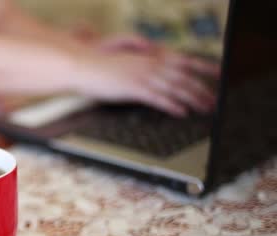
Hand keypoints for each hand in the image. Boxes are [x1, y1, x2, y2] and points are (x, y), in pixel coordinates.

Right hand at [73, 47, 219, 116]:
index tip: (220, 73)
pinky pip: (156, 97)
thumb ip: (144, 67)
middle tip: (215, 100)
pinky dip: (171, 104)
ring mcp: (141, 75)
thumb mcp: (127, 64)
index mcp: (149, 57)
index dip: (204, 66)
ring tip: (205, 109)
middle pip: (183, 76)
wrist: (82, 66)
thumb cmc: (100, 67)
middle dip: (202, 89)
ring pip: (174, 87)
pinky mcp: (132, 88)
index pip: (184, 60)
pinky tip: (181, 112)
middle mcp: (149, 64)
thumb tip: (156, 76)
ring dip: (193, 98)